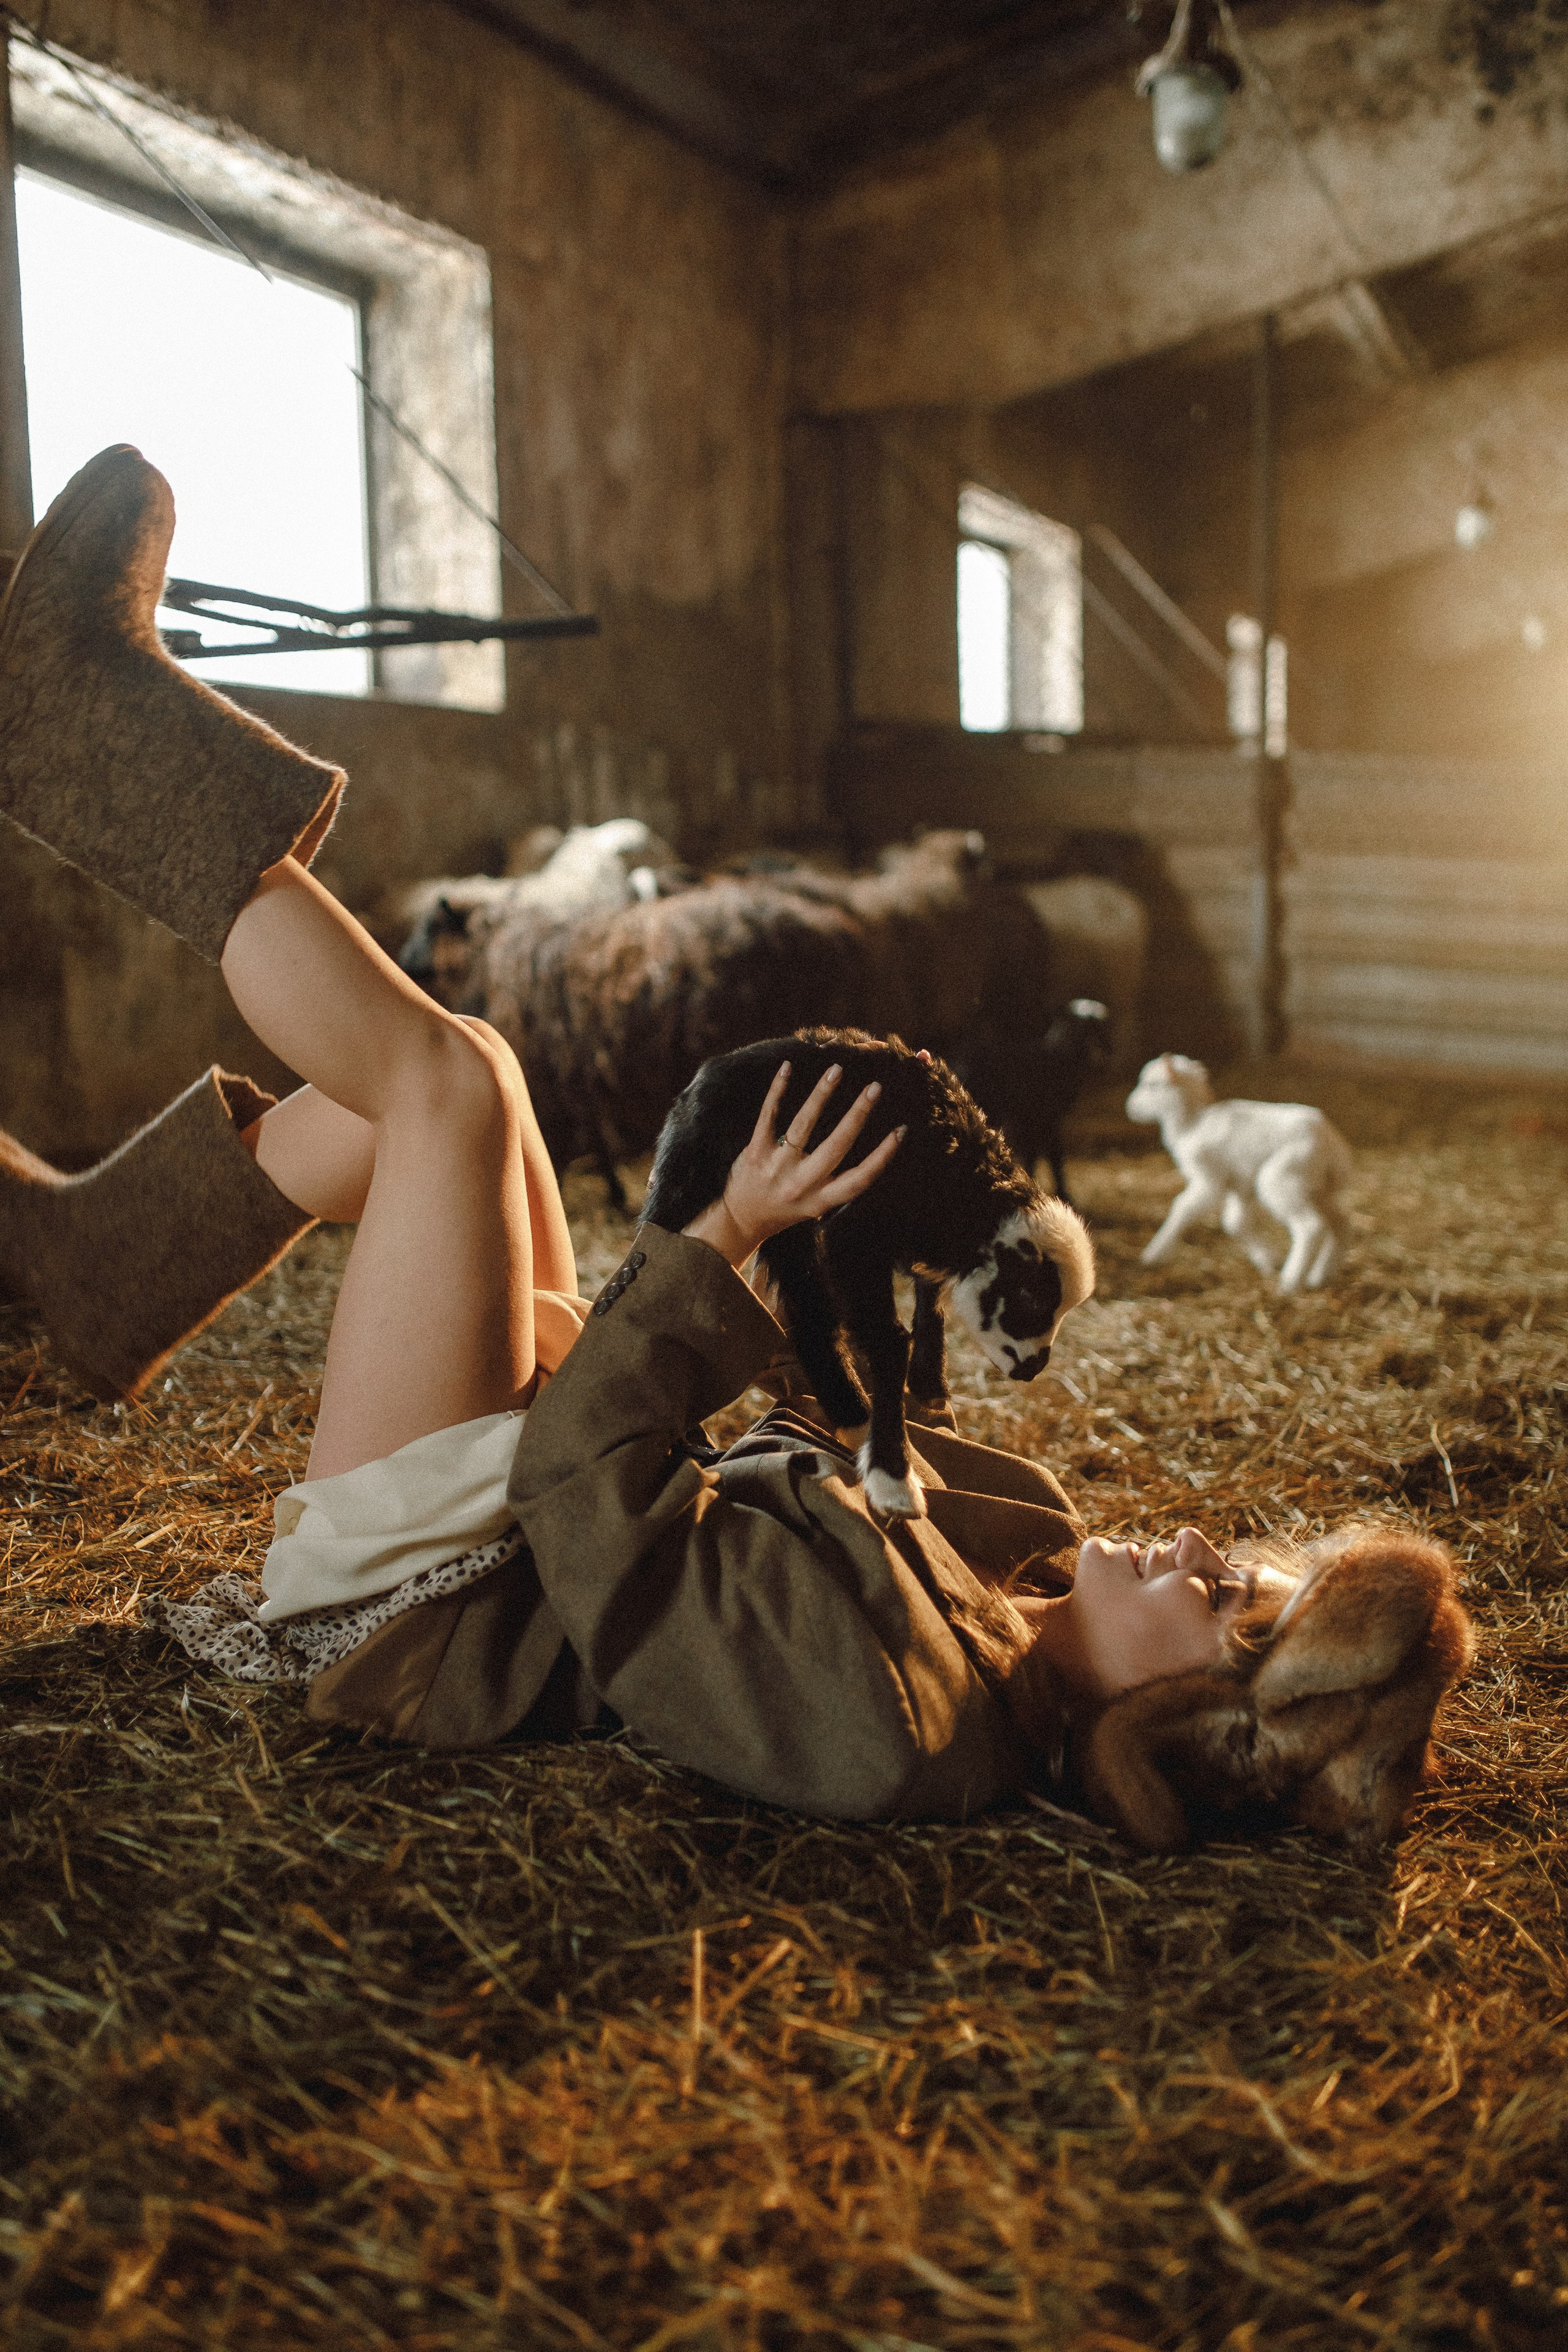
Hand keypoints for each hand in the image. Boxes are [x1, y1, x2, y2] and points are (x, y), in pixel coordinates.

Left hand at [682, 1059, 904, 1268]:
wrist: (740, 1220)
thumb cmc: (784, 1208)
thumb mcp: (815, 1206)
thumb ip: (836, 1185)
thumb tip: (868, 1152)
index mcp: (822, 1200)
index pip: (860, 1178)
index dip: (882, 1155)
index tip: (900, 1130)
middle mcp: (802, 1184)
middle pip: (837, 1145)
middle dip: (858, 1113)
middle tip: (874, 1087)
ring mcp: (777, 1167)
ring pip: (803, 1125)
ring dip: (822, 1094)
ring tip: (836, 1070)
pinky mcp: (756, 1153)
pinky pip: (769, 1116)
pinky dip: (778, 1090)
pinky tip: (787, 1068)